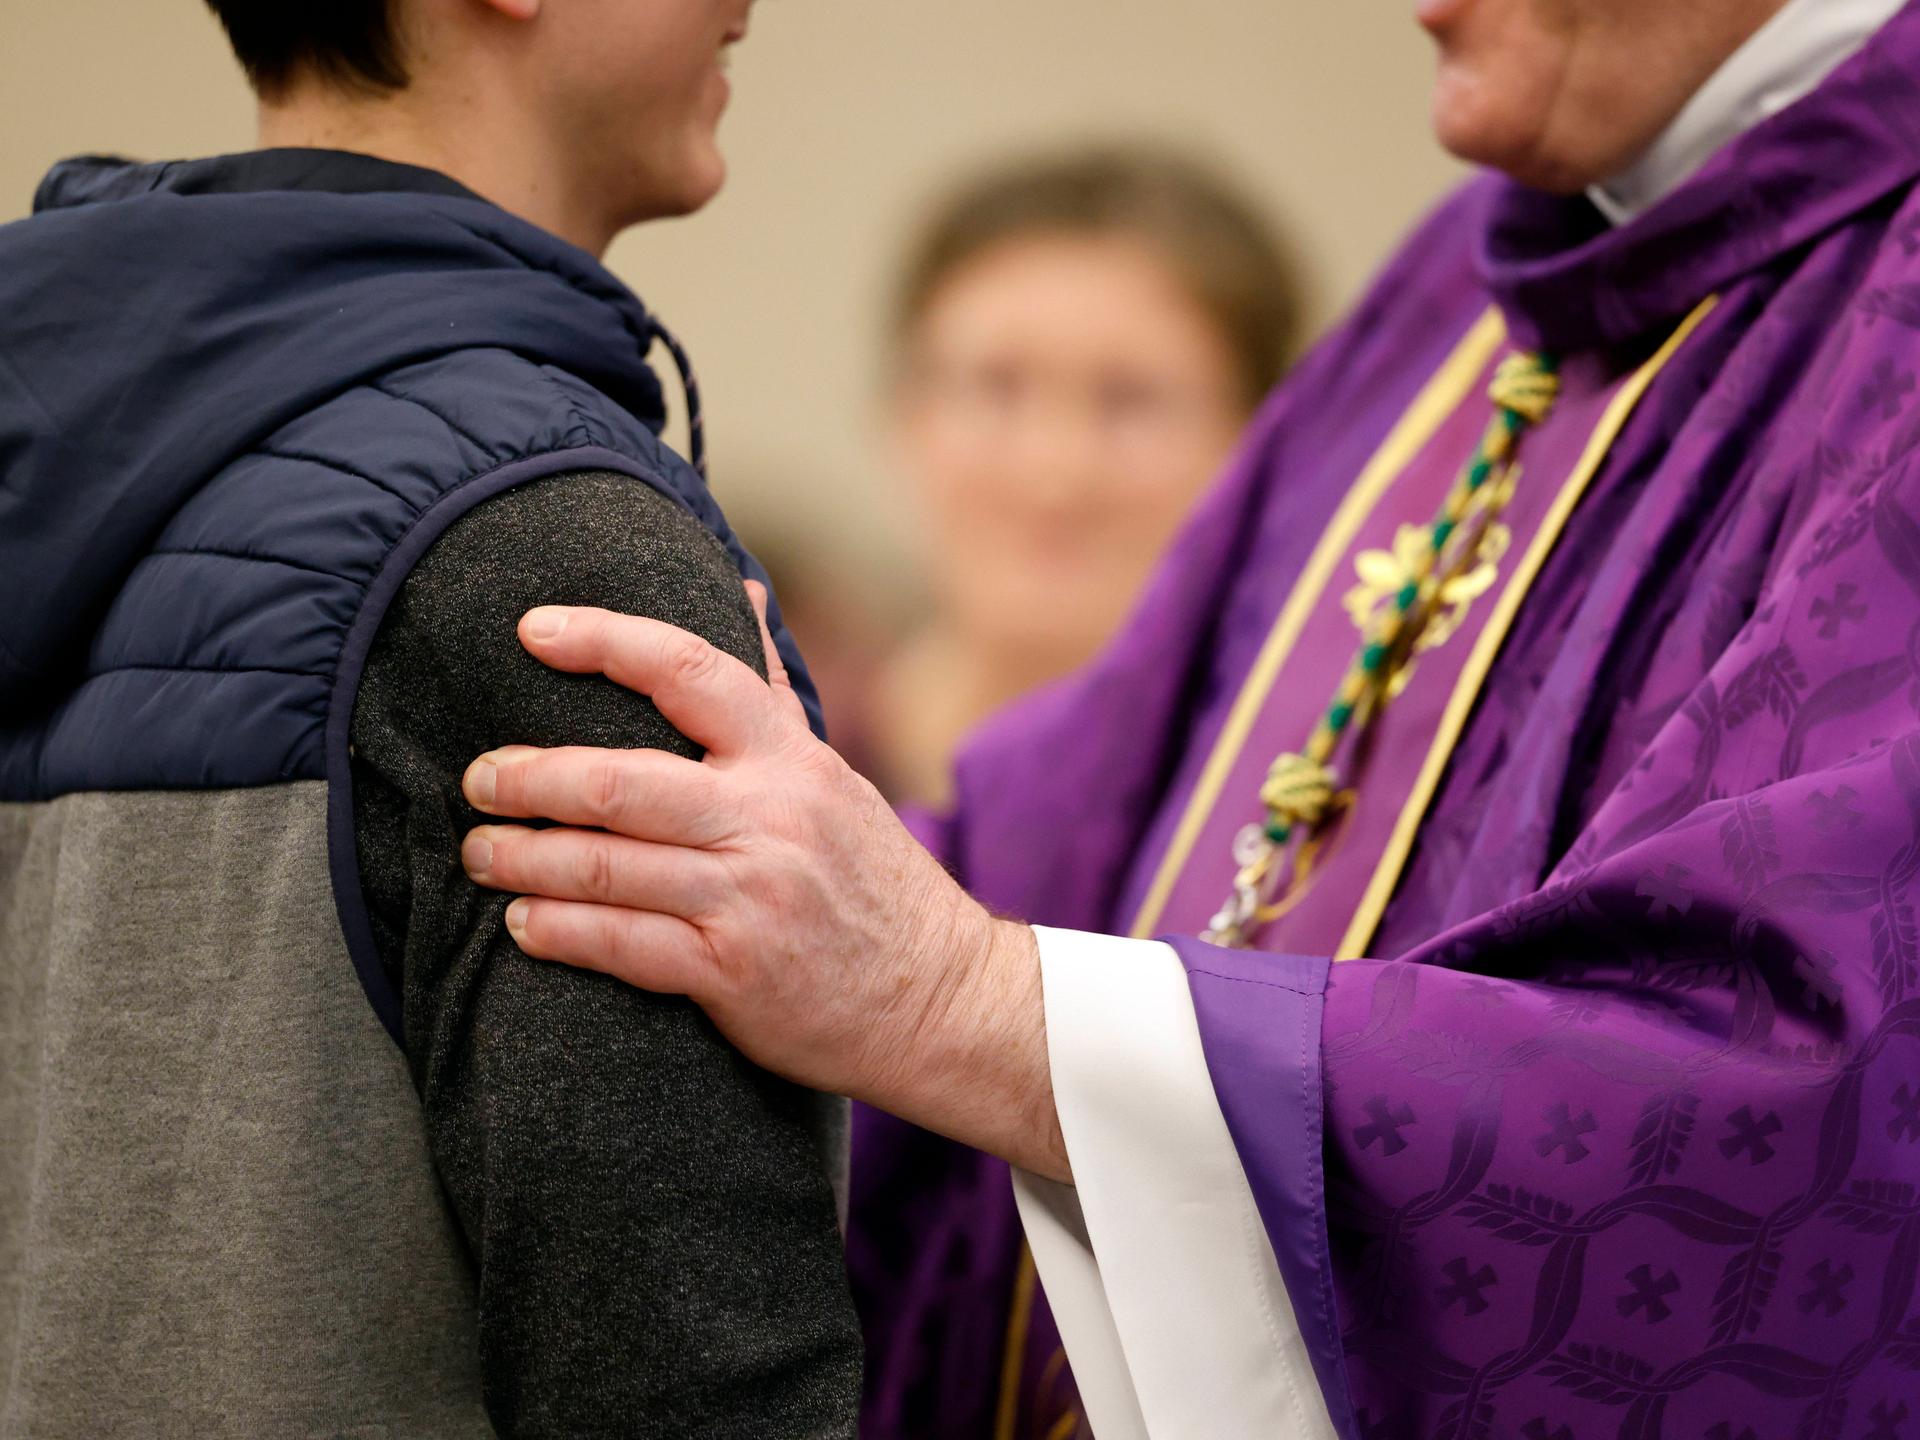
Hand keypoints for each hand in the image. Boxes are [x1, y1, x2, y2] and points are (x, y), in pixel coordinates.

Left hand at [458, 587, 1067, 1179]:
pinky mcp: (733, 971)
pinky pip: (621, 945)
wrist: (938, 999)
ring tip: (479, 852)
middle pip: (619, 780)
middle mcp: (770, 818)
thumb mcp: (832, 776)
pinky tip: (523, 924)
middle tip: (478, 780)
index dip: (605, 641)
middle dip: (529, 777)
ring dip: (523, 857)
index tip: (531, 630)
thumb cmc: (868, 880)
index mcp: (790, 760)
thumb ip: (770, 693)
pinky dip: (559, 931)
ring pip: (606, 867)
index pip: (690, 671)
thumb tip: (741, 592)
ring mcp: (750, 896)